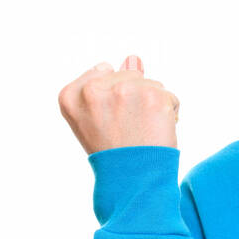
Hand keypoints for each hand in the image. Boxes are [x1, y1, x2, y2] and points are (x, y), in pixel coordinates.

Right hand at [58, 55, 179, 153]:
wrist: (133, 181)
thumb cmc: (114, 153)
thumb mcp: (96, 118)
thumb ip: (109, 84)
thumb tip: (133, 58)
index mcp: (70, 95)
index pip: (102, 71)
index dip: (113, 97)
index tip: (111, 119)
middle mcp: (93, 89)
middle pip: (129, 75)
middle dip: (135, 98)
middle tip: (128, 128)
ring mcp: (124, 90)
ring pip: (150, 84)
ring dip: (152, 105)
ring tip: (141, 131)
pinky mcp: (153, 96)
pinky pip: (169, 96)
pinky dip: (169, 112)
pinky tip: (157, 130)